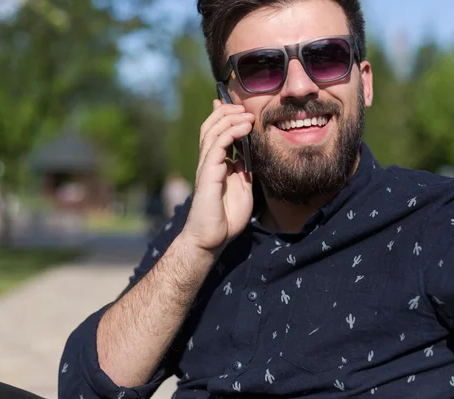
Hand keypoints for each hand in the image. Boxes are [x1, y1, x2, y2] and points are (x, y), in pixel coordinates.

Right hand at [181, 100, 254, 254]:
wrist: (212, 238)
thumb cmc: (226, 218)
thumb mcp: (242, 189)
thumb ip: (243, 171)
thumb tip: (246, 156)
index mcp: (216, 164)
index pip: (217, 133)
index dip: (224, 117)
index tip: (238, 106)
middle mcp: (209, 162)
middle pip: (212, 126)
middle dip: (227, 112)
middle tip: (244, 106)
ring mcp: (206, 166)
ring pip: (212, 131)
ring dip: (230, 118)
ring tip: (246, 113)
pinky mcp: (208, 173)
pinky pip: (218, 146)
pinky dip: (230, 132)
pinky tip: (244, 127)